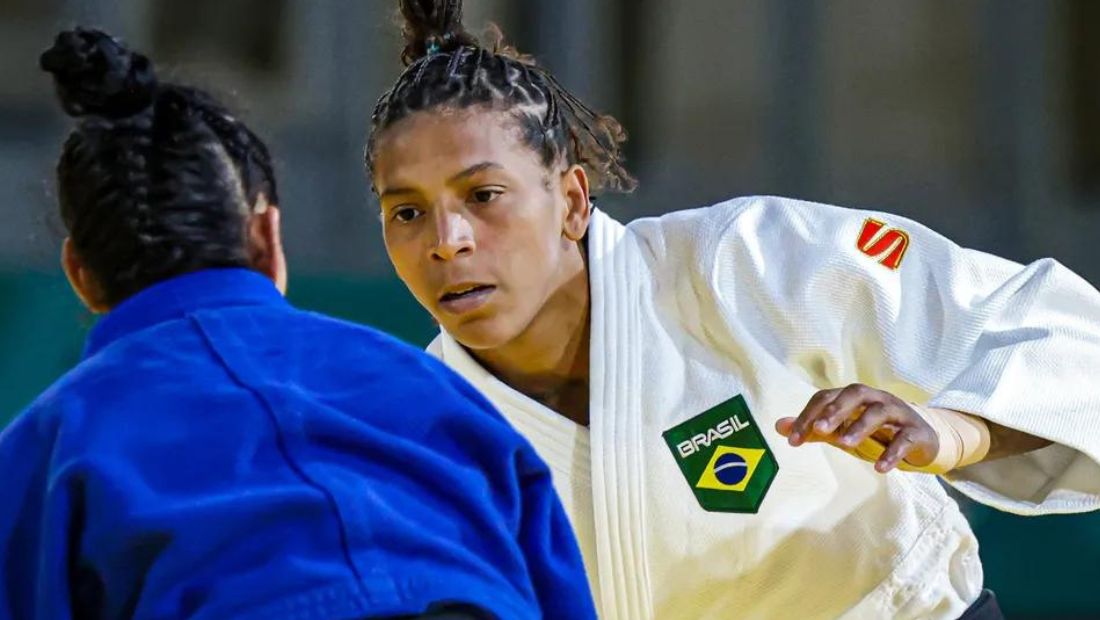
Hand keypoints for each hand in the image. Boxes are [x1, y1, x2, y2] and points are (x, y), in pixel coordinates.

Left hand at [775, 384, 939, 472]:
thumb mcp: (843, 429)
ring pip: (879, 412)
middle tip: (819, 430)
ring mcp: (898, 413)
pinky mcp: (915, 432)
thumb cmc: (875, 432)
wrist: (920, 438)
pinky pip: (904, 439)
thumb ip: (814, 428)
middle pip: (855, 394)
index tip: (793, 440)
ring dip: (860, 427)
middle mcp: (876, 398)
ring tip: (844, 444)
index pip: (826, 398)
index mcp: (854, 397)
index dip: (808, 416)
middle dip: (835, 411)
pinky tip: (880, 468)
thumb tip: (779, 426)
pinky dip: (892, 453)